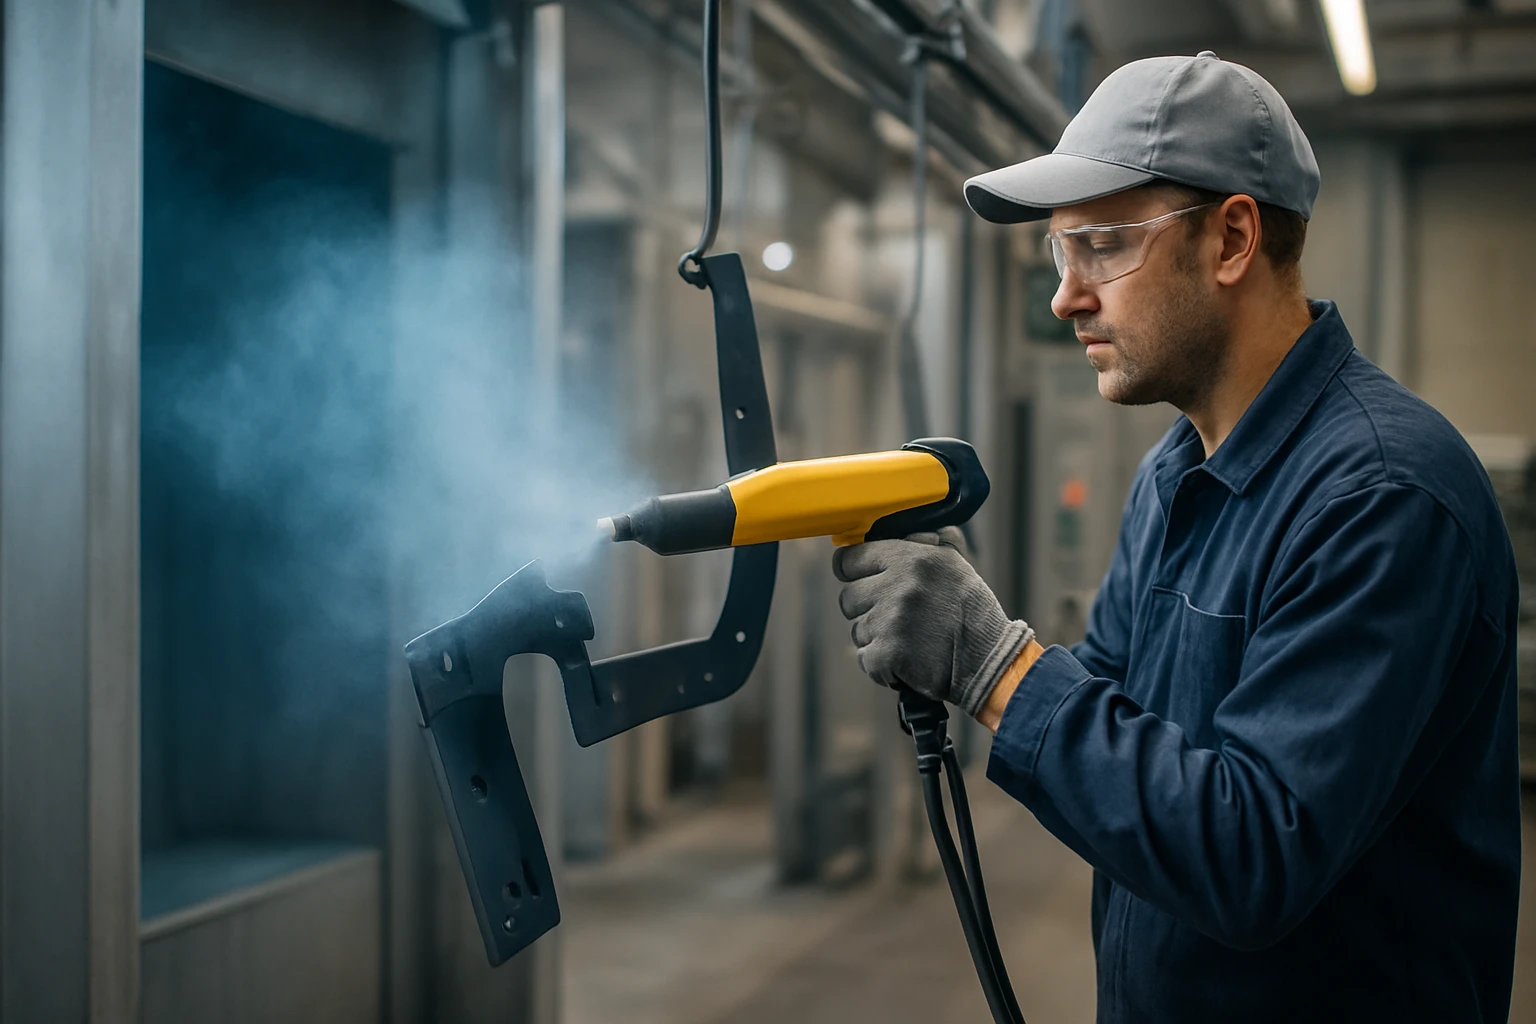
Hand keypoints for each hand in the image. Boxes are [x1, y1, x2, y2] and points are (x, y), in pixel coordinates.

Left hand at [832, 527, 1033, 715]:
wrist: (989, 660)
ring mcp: (890, 621)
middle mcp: (898, 586)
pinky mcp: (887, 654)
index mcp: (911, 559)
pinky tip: (906, 659)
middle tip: (897, 616)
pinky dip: (881, 663)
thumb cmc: (972, 614)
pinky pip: (865, 657)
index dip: (852, 570)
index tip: (858, 578)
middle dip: (867, 608)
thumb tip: (905, 531)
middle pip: (848, 597)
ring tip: (910, 638)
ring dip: (877, 636)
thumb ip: (927, 543)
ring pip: (857, 629)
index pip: (850, 558)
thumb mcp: (955, 565)